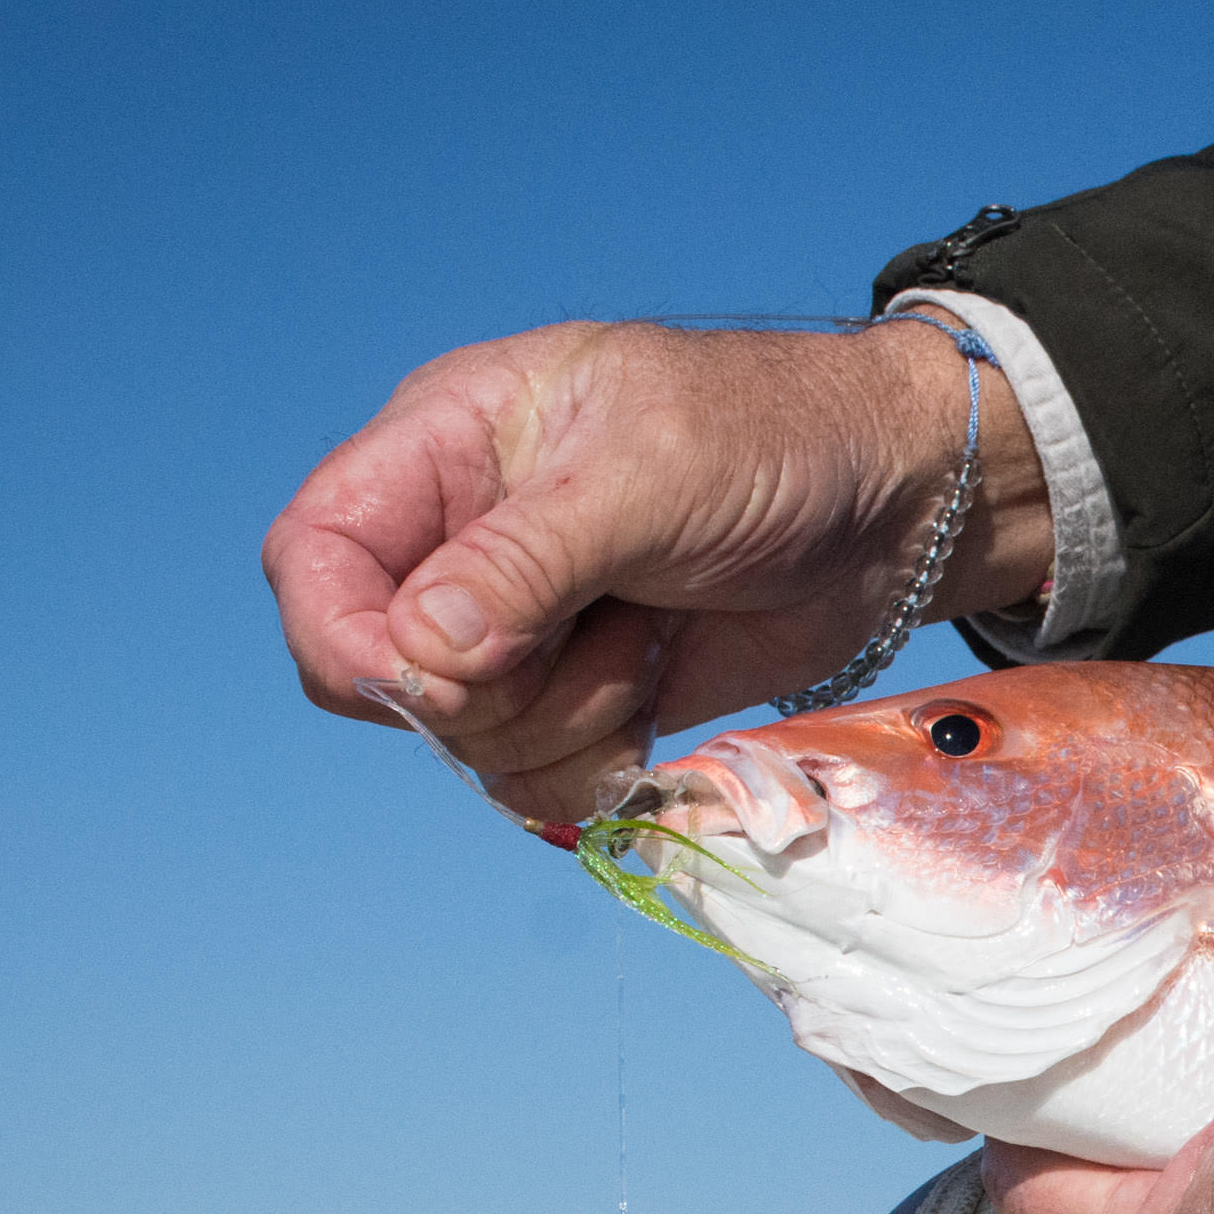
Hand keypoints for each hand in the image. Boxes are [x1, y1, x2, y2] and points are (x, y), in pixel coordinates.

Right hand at [260, 319, 1050, 824]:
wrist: (900, 505)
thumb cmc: (777, 438)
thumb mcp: (648, 476)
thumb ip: (523, 563)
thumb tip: (418, 656)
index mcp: (445, 448)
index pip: (314, 559)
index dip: (347, 635)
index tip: (441, 673)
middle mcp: (464, 543)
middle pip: (378, 673)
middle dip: (484, 691)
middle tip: (597, 636)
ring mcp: (525, 629)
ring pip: (462, 737)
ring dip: (558, 724)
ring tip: (647, 644)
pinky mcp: (585, 696)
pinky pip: (531, 775)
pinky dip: (589, 767)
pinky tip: (654, 699)